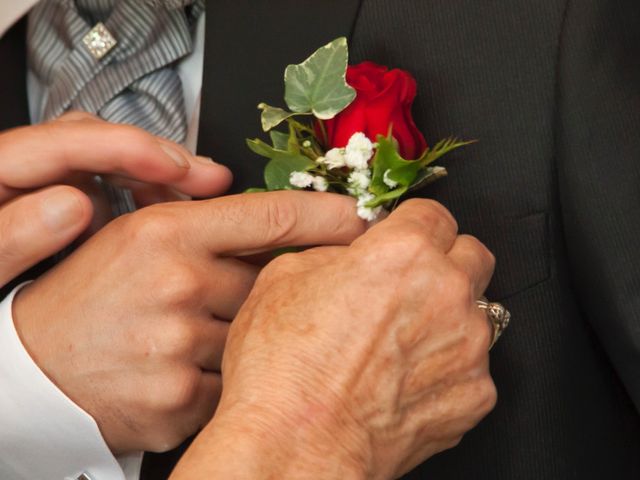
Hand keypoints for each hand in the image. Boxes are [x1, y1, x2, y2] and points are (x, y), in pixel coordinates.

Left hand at [0, 112, 230, 286]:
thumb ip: (12, 235)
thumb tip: (70, 204)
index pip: (75, 140)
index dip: (135, 148)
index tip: (181, 168)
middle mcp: (24, 167)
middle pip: (104, 142)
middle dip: (163, 157)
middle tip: (212, 180)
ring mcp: (43, 184)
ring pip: (112, 164)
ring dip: (160, 178)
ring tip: (199, 200)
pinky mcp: (57, 204)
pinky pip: (108, 189)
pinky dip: (141, 200)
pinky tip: (162, 222)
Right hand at [12, 191, 366, 453]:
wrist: (39, 370)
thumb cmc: (90, 297)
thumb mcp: (134, 233)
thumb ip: (193, 208)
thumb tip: (242, 187)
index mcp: (167, 232)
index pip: (273, 216)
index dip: (330, 216)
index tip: (363, 219)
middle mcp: (178, 283)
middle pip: (274, 284)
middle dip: (268, 294)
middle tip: (226, 299)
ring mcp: (181, 345)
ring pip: (261, 338)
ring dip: (247, 339)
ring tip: (192, 336)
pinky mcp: (183, 399)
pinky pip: (239, 383)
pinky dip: (228, 378)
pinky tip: (188, 367)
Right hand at [172, 199, 496, 479]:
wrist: (296, 446)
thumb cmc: (284, 369)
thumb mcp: (284, 277)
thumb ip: (334, 251)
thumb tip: (351, 253)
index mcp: (403, 253)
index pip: (434, 214)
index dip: (414, 224)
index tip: (405, 238)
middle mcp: (446, 293)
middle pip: (472, 254)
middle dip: (445, 262)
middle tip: (411, 283)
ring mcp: (468, 346)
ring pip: (476, 312)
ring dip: (447, 317)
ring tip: (400, 343)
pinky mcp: (475, 394)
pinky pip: (472, 366)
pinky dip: (446, 367)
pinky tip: (405, 380)